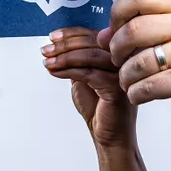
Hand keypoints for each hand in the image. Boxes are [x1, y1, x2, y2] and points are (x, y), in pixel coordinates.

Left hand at [43, 26, 136, 148]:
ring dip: (64, 57)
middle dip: (64, 45)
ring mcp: (123, 74)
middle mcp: (124, 61)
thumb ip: (76, 59)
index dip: (71, 33)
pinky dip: (68, 70)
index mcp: (117, 54)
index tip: (52, 37)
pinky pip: (89, 73)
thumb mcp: (83, 76)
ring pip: (90, 55)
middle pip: (92, 42)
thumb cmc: (98, 107)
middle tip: (46, 50)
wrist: (108, 136)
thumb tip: (56, 43)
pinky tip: (55, 72)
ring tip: (48, 62)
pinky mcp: (117, 88)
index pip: (93, 34)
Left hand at [99, 0, 170, 125]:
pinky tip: (137, 93)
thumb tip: (102, 36)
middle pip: (134, 29)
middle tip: (117, 59)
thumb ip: (140, 30)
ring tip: (127, 80)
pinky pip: (149, 85)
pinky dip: (136, 92)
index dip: (117, 12)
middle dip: (116, 48)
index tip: (114, 29)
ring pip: (138, 61)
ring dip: (125, 75)